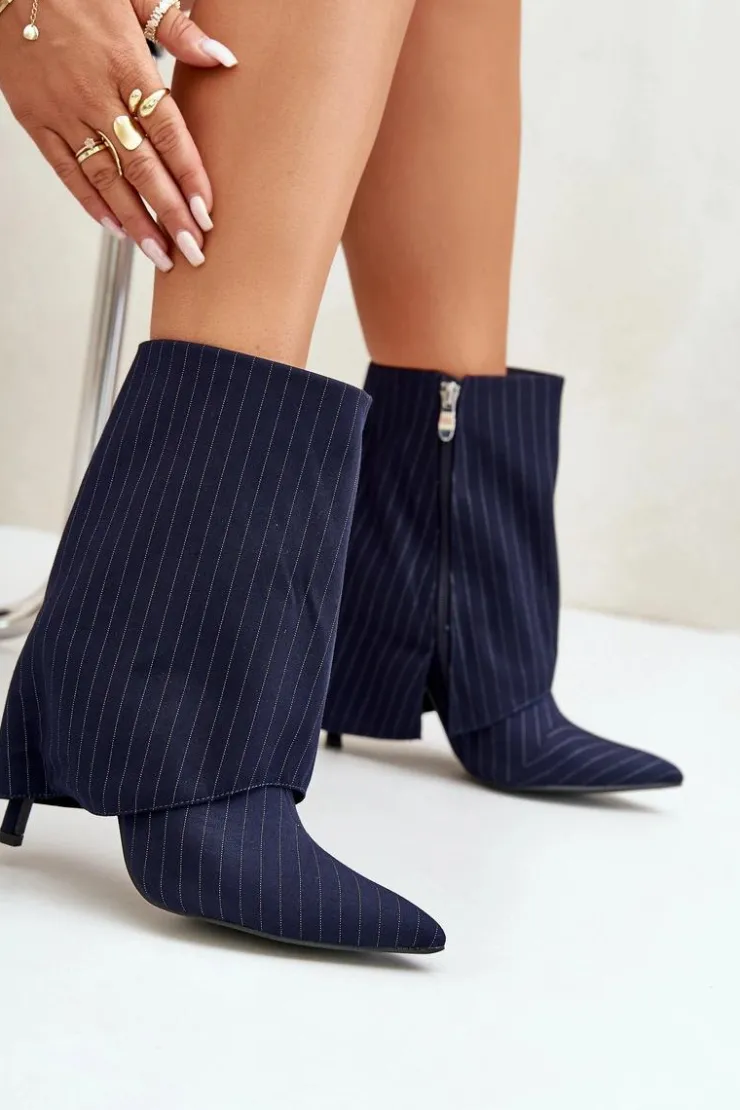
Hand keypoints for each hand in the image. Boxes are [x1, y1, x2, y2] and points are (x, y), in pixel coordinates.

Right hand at [0, 0, 237, 269]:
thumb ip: (177, 28)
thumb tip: (224, 57)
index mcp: (125, 62)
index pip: (167, 133)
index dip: (189, 176)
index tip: (207, 212)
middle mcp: (94, 94)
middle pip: (141, 166)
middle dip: (169, 214)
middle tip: (192, 251)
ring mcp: (62, 110)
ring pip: (105, 177)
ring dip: (136, 220)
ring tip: (160, 253)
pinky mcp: (35, 119)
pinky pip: (66, 170)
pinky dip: (90, 201)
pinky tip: (115, 227)